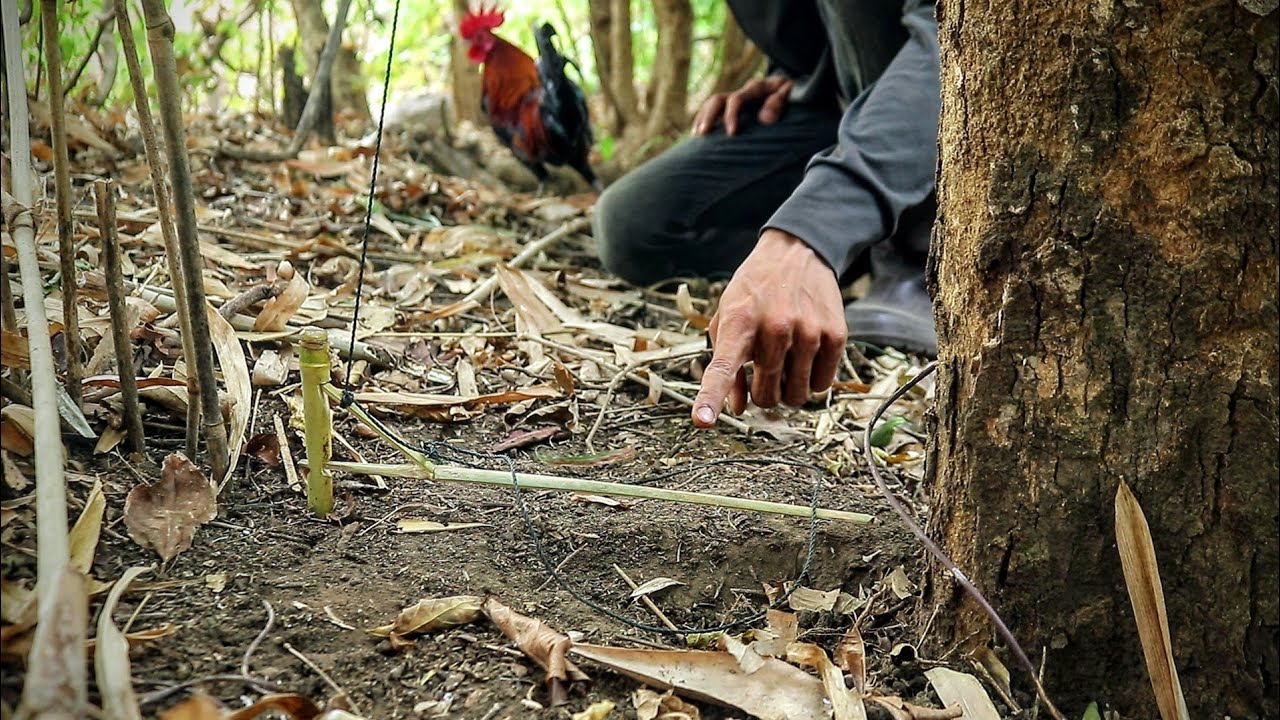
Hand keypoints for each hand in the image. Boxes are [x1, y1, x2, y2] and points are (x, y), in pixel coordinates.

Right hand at [691, 75, 793, 136]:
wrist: (795, 86)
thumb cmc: (795, 93)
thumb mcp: (792, 94)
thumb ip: (779, 103)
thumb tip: (765, 120)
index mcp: (756, 88)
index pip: (736, 99)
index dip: (731, 115)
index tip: (731, 134)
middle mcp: (743, 91)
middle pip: (717, 99)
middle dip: (708, 116)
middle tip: (704, 134)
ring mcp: (737, 98)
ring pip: (712, 104)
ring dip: (703, 118)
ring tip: (697, 136)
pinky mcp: (736, 107)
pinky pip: (715, 111)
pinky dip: (705, 121)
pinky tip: (699, 136)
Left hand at [692, 230, 846, 427]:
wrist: (797, 252)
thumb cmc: (754, 291)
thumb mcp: (728, 317)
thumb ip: (726, 364)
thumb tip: (737, 408)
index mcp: (740, 322)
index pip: (723, 368)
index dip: (711, 397)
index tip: (702, 420)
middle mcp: (775, 328)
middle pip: (766, 396)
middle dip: (763, 392)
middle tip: (764, 369)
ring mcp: (808, 332)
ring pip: (795, 397)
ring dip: (788, 388)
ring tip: (786, 360)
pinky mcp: (835, 335)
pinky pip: (821, 386)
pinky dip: (812, 379)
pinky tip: (806, 355)